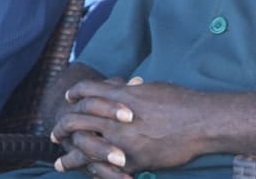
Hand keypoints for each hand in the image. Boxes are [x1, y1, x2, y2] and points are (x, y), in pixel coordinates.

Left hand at [52, 77, 208, 175]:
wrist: (200, 121)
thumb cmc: (181, 101)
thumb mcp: (153, 89)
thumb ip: (133, 91)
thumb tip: (127, 86)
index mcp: (120, 95)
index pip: (87, 91)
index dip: (75, 94)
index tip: (68, 99)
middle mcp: (115, 117)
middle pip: (77, 119)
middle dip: (63, 127)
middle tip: (54, 134)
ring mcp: (122, 140)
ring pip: (85, 148)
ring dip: (70, 157)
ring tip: (60, 164)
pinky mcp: (132, 161)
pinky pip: (105, 169)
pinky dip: (95, 173)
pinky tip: (89, 177)